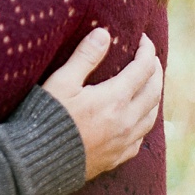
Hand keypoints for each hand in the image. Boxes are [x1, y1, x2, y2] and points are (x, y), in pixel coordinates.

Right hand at [43, 28, 162, 180]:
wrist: (38, 162)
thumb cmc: (47, 116)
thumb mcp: (62, 81)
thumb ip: (85, 56)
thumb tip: (104, 33)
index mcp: (114, 99)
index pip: (143, 69)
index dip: (146, 51)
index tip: (142, 38)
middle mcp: (125, 122)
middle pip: (154, 92)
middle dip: (155, 71)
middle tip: (149, 57)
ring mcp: (123, 142)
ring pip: (152, 116)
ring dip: (154, 96)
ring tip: (150, 83)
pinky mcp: (116, 158)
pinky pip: (141, 138)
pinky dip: (145, 121)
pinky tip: (137, 118)